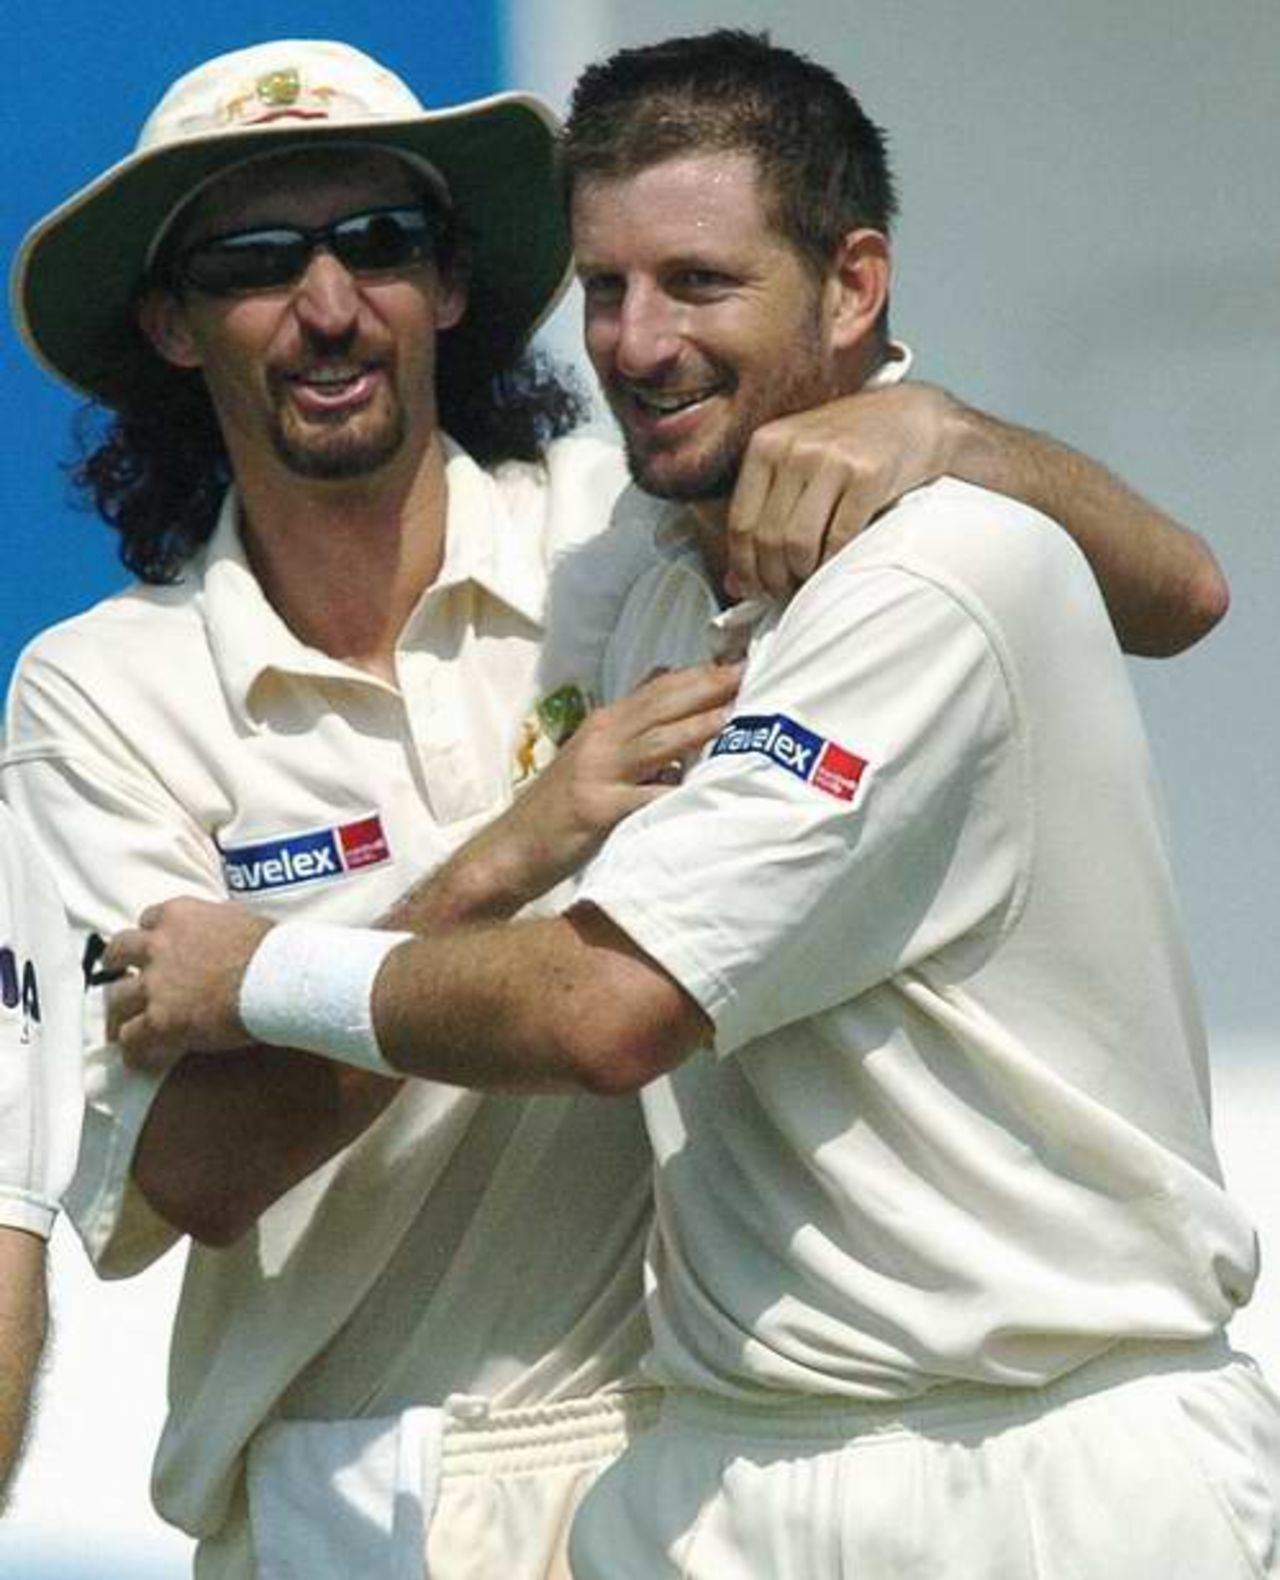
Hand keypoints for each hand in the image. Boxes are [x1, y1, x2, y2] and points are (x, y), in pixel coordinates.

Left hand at [104, 899, 272, 1070]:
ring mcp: (155, 984)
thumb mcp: (239, 918)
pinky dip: (133, 1050)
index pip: (148, 920)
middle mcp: (158, 945)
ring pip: (116, 998)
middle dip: (117, 966)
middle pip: (118, 952)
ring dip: (120, 1012)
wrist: (277, 979)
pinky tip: (138, 1058)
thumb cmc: (271, 950)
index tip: (154, 946)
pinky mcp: (160, 1020)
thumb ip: (215, 922)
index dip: (150, 936)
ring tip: (122, 1026)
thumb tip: (217, 931)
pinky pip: (131, 1038)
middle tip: (121, 978)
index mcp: (179, 915)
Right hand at [401, 659, 741, 927]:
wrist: (512, 848)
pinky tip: (698, 789)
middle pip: (661, 706)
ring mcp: (596, 773)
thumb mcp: (594, 752)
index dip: (700, 674)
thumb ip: (631, 718)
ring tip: (732, 715)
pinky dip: (668, 792)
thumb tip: (667, 673)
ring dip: (696, 727)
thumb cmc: (560, 806)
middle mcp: (601, 740)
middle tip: (748, 672)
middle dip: (706, 688)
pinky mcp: (595, 809)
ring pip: (655, 743)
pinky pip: (640, 798)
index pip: (659, 689)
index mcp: (605, 725)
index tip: (740, 661)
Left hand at [725, 382, 952, 599]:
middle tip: (784, 593)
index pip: (740, 523)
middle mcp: (794, 448)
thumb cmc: (848, 448)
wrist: (912, 417)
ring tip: (809, 581)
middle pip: (768, 538)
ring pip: (799, 543)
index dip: (744, 567)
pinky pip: (840, 539)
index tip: (754, 590)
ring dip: (802, 575)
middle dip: (773, 578)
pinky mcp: (869, 474)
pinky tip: (835, 567)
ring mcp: (832, 459)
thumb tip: (734, 584)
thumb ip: (763, 514)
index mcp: (766, 444)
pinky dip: (834, 564)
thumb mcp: (796, 464)